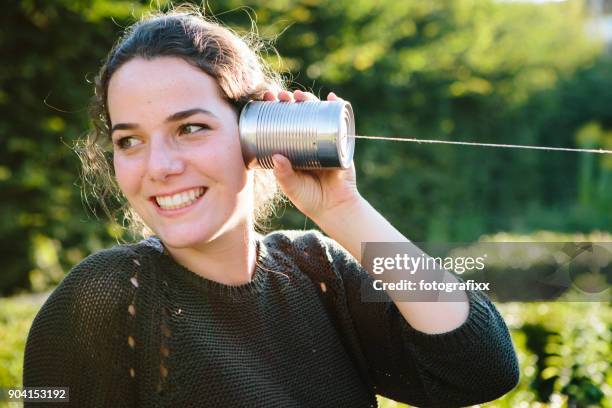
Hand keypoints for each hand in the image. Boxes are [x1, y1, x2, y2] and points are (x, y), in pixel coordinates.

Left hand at [262, 89, 360, 220]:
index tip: (265, 100)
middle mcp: (307, 140)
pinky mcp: (340, 142)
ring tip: (301, 96)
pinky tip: (332, 98)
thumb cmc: (309, 198)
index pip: (280, 122)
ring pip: (317, 114)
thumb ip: (284, 174)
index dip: (273, 110)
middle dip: (289, 101)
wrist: (335, 207)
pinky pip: (340, 122)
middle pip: (298, 114)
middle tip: (281, 95)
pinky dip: (337, 108)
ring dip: (310, 100)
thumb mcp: (292, 187)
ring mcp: (325, 139)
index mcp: (291, 147)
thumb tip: (276, 156)